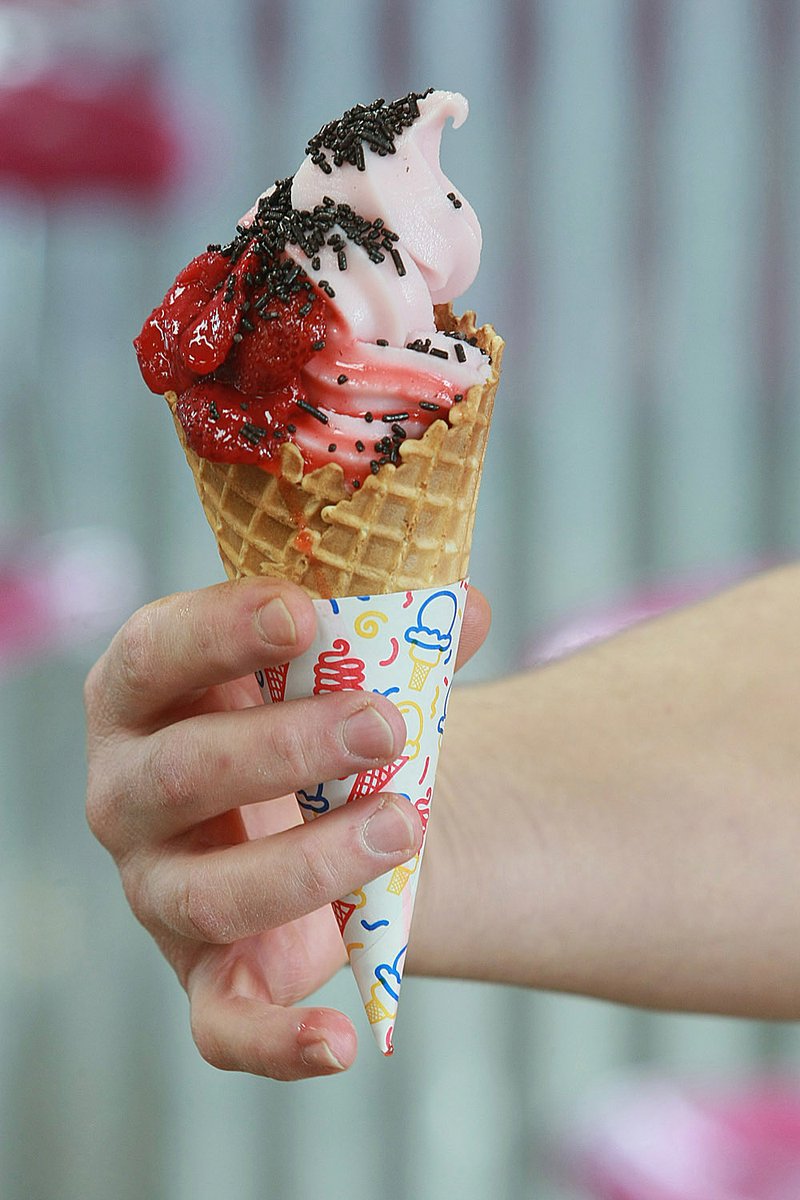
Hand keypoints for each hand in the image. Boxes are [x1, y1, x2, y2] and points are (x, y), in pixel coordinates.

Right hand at [85, 578, 489, 1078]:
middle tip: (386, 726)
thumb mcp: (338, 669)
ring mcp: (158, 890)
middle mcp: (129, 792)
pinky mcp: (203, 975)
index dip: (219, 630)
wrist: (311, 819)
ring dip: (310, 864)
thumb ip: (395, 636)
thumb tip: (465, 609)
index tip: (302, 613)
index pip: (157, 653)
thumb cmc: (309, 723)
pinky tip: (341, 1042)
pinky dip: (274, 1042)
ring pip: (210, 894)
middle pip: (184, 770)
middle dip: (286, 746)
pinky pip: (220, 1024)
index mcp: (146, 694)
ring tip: (404, 826)